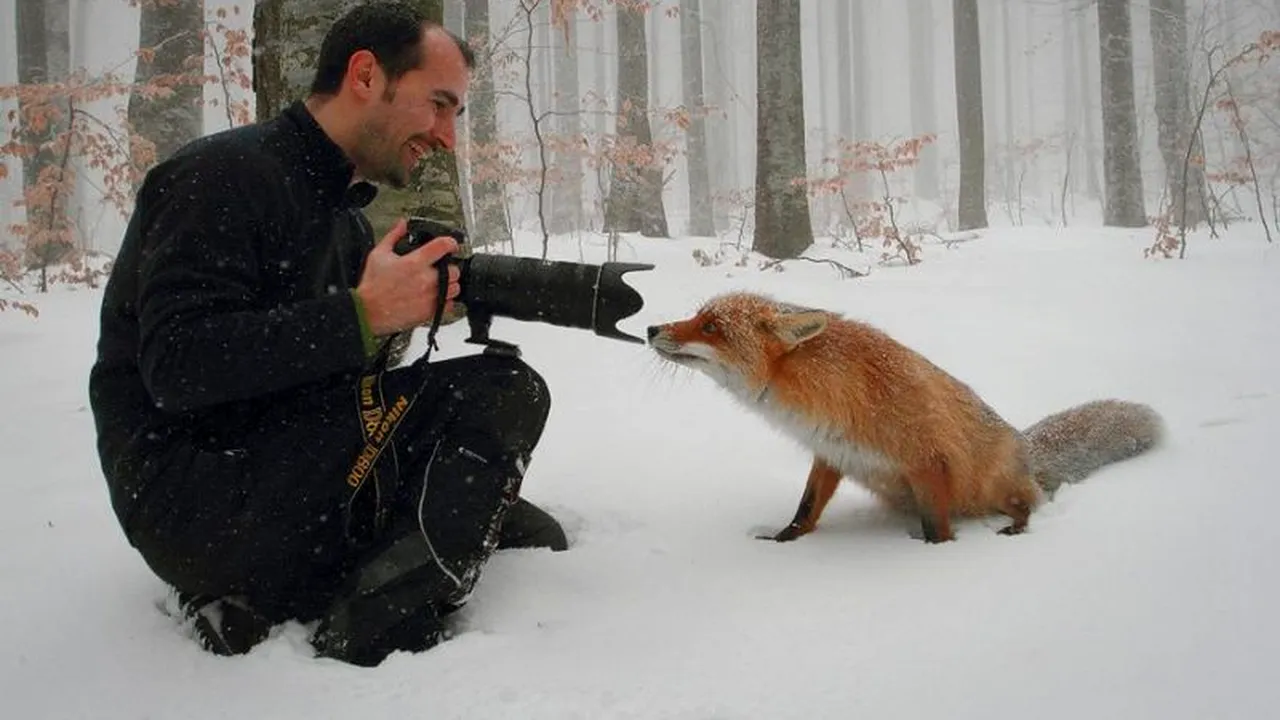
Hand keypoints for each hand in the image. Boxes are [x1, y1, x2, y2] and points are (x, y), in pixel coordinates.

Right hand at [355, 218, 461, 335]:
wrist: (367, 311)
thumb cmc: (372, 286)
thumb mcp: (379, 254)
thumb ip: (393, 236)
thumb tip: (402, 224)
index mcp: (415, 262)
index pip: (443, 246)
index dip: (450, 242)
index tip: (450, 245)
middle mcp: (426, 279)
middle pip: (454, 269)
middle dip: (448, 268)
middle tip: (439, 269)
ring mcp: (430, 296)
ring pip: (455, 288)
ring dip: (450, 284)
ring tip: (438, 284)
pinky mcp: (430, 311)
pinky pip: (450, 305)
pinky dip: (446, 301)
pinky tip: (435, 297)